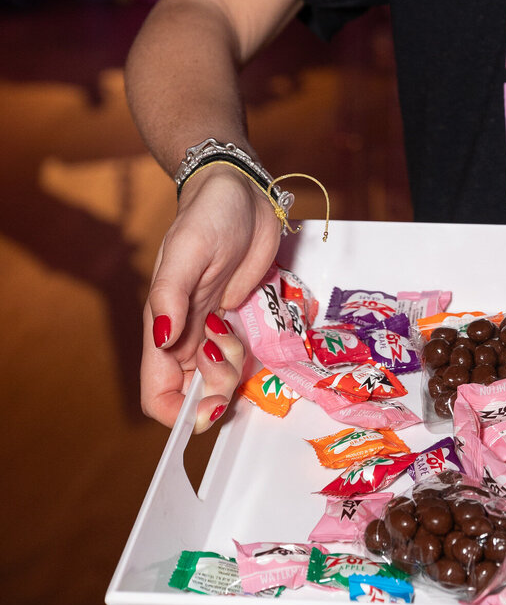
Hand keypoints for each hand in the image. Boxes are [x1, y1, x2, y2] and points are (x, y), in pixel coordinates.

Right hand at [141, 163, 280, 431]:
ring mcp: (211, 328)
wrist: (240, 192)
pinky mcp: (236, 316)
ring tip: (236, 331)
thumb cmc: (209, 216)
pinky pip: (240, 355)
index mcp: (164, 327)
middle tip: (232, 351)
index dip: (180, 413)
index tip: (210, 405)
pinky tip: (248, 328)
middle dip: (216, 389)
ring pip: (219, 377)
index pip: (158, 395)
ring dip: (233, 370)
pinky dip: (248, 356)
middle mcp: (184, 335)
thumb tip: (162, 338)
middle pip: (195, 393)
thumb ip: (171, 295)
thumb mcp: (188, 252)